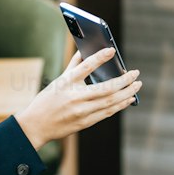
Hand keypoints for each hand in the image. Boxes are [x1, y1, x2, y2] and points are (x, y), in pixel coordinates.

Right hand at [16, 48, 140, 148]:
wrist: (36, 125)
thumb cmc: (47, 100)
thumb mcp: (58, 80)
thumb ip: (73, 65)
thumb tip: (83, 49)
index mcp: (67, 82)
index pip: (86, 66)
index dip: (100, 57)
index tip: (112, 50)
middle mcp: (75, 97)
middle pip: (106, 88)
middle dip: (124, 81)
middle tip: (136, 74)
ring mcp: (81, 111)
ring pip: (110, 102)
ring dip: (126, 93)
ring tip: (137, 85)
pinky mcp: (85, 122)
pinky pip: (107, 112)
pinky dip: (120, 105)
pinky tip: (129, 99)